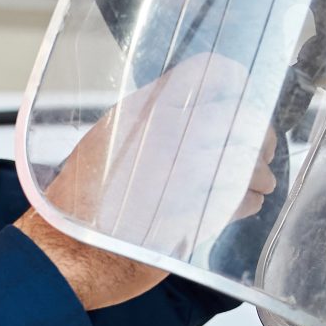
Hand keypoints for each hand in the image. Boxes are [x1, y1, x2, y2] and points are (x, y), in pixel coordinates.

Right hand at [17, 54, 279, 311]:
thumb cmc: (81, 206)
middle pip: (243, 118)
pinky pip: (244, 200)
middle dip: (258, 137)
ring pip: (250, 163)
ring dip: (258, 175)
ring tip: (252, 185)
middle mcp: (170, 134)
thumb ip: (147, 123)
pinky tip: (238, 206)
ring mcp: (187, 172)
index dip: (238, 87)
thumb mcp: (106, 143)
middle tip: (259, 151)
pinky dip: (247, 203)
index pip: (213, 74)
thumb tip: (184, 115)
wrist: (66, 251)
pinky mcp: (200, 213)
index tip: (244, 102)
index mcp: (146, 110)